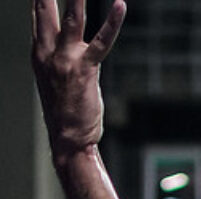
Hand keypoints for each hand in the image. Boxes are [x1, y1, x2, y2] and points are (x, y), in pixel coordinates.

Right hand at [31, 0, 125, 159]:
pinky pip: (102, 41)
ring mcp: (65, 60)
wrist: (67, 138)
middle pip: (44, 11)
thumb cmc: (65, 111)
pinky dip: (112, 22)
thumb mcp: (54, 78)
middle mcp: (46, 52)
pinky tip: (119, 4)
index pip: (37, 16)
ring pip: (71, 19)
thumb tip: (65, 45)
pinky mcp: (85, 68)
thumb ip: (57, 57)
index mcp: (38, 53)